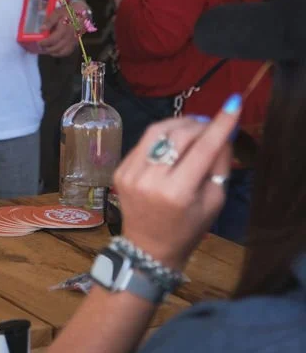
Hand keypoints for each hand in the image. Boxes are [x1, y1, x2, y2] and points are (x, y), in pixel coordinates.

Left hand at [38, 5, 79, 56]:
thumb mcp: (57, 13)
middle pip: (56, 48)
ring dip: (53, 52)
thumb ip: (49, 21)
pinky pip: (68, 52)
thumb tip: (41, 29)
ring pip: (62, 52)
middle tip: (41, 46)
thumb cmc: (68, 12)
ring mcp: (73, 41)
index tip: (38, 42)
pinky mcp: (75, 43)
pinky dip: (60, 53)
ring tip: (46, 48)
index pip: (52, 40)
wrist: (82, 13)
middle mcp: (69, 37)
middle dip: (47, 48)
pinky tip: (54, 50)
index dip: (44, 43)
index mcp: (64, 29)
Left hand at [114, 99, 240, 270]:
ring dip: (179, 124)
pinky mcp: (120, 170)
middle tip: (211, 123)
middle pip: (177, 137)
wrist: (148, 247)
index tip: (232, 105)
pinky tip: (173, 140)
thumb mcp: (213, 201)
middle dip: (199, 125)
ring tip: (194, 126)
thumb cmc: (188, 227)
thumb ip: (218, 165)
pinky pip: (143, 142)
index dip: (218, 126)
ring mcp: (130, 174)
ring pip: (156, 132)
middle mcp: (149, 180)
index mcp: (176, 193)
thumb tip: (222, 132)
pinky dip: (162, 136)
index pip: (201, 150)